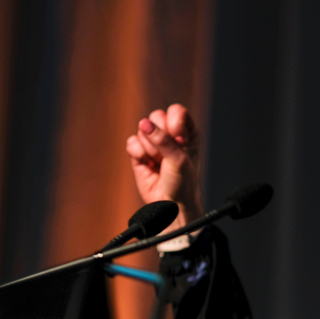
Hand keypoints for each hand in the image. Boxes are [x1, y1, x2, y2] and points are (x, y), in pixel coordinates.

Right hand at [126, 104, 203, 229]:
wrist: (171, 206)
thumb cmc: (183, 184)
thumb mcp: (179, 160)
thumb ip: (163, 140)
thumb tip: (144, 124)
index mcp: (187, 132)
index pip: (176, 112)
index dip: (174, 124)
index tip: (179, 141)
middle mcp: (170, 135)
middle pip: (156, 117)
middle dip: (159, 137)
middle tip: (167, 155)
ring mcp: (153, 143)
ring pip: (143, 129)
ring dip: (150, 148)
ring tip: (158, 163)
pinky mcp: (139, 154)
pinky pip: (131, 142)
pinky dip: (138, 153)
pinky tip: (147, 163)